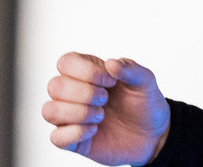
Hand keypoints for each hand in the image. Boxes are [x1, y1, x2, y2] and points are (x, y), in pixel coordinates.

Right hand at [42, 52, 170, 165]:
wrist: (153, 134)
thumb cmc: (145, 103)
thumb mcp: (145, 81)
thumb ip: (130, 69)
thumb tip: (110, 63)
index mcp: (89, 73)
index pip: (65, 62)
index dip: (85, 71)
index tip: (111, 81)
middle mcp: (74, 93)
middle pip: (54, 86)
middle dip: (84, 93)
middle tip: (106, 99)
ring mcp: (70, 117)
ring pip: (49, 111)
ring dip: (78, 113)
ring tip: (101, 116)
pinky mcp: (72, 141)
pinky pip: (55, 138)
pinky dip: (76, 133)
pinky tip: (95, 130)